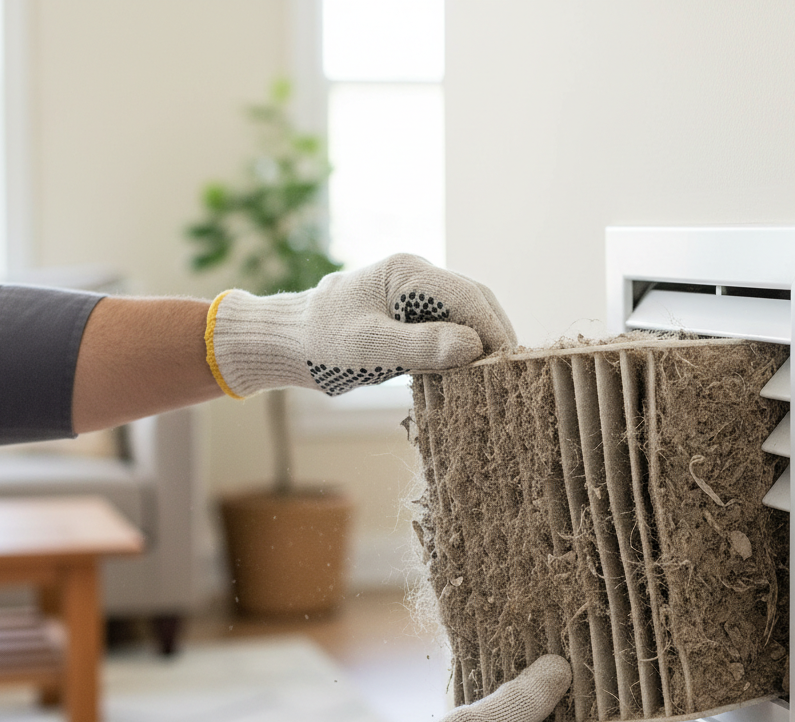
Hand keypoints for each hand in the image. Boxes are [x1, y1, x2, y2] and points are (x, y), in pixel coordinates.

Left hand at [205, 253, 516, 397]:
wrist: (283, 344)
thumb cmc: (319, 344)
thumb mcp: (370, 349)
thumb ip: (422, 345)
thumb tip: (474, 345)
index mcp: (406, 272)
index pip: (468, 296)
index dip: (494, 329)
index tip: (510, 364)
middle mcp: (413, 277)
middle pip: (471, 301)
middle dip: (493, 334)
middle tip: (511, 373)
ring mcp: (410, 296)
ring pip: (461, 316)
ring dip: (479, 342)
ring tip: (494, 376)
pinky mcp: (404, 316)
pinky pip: (443, 328)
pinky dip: (458, 349)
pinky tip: (465, 374)